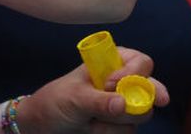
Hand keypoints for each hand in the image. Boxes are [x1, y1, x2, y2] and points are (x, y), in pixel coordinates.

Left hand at [15, 47, 169, 132]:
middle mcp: (123, 84)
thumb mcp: (74, 98)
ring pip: (139, 117)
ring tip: (90, 123)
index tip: (112, 85)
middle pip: (149, 92)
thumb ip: (99, 100)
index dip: (134, 74)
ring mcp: (123, 108)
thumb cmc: (55, 102)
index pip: (142, 63)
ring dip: (113, 124)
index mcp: (114, 64)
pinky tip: (93, 131)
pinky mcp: (119, 127)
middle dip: (131, 105)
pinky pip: (127, 133)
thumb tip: (124, 103)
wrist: (42, 127)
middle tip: (114, 112)